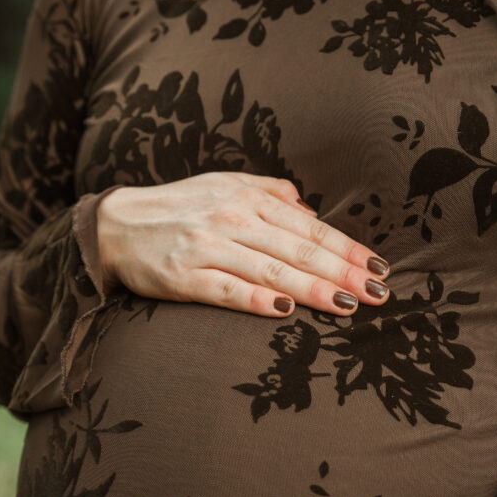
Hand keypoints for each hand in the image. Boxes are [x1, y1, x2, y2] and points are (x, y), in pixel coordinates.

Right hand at [96, 171, 390, 317]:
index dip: (348, 249)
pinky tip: (285, 310)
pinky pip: (227, 290)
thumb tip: (311, 212)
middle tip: (379, 293)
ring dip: (313, 289)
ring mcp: (208, 248)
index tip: (379, 268)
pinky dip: (257, 299)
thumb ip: (272, 193)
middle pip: (299, 250)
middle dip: (344, 273)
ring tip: (348, 305)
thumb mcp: (227, 185)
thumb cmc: (182, 207)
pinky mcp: (183, 277)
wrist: (118, 224)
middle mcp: (233, 219)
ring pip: (271, 270)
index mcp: (250, 197)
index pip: (311, 228)